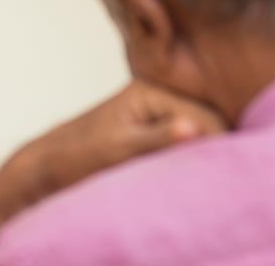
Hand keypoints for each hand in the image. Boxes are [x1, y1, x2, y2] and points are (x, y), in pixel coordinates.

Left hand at [39, 79, 226, 190]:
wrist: (47, 167)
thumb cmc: (77, 157)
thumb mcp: (118, 148)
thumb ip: (156, 139)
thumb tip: (192, 130)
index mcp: (148, 92)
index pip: (204, 117)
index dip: (219, 144)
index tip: (228, 173)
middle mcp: (155, 97)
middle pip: (206, 123)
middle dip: (214, 148)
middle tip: (225, 181)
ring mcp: (153, 115)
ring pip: (195, 135)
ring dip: (201, 155)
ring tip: (210, 182)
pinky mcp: (148, 133)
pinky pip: (180, 144)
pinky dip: (187, 159)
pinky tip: (191, 179)